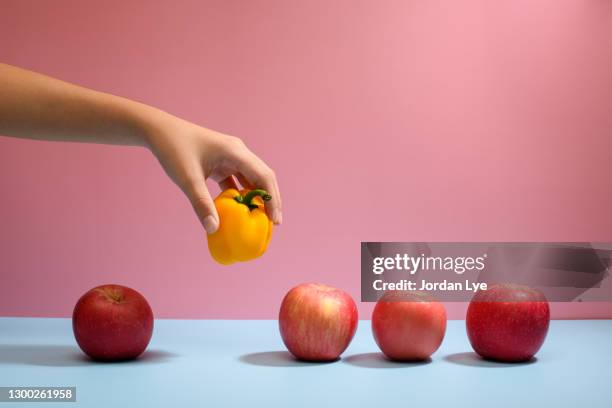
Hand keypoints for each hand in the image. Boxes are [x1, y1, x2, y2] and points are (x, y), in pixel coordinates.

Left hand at [141, 113, 281, 233]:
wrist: (158, 131)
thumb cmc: (173, 149)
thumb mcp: (187, 178)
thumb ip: (201, 204)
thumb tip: (214, 229)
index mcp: (236, 152)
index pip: (264, 177)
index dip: (272, 199)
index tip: (275, 221)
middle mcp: (238, 153)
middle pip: (263, 178)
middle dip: (269, 200)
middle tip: (272, 225)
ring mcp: (231, 157)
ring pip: (252, 179)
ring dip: (256, 198)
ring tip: (259, 220)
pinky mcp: (222, 163)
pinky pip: (238, 181)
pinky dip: (241, 196)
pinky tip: (240, 211)